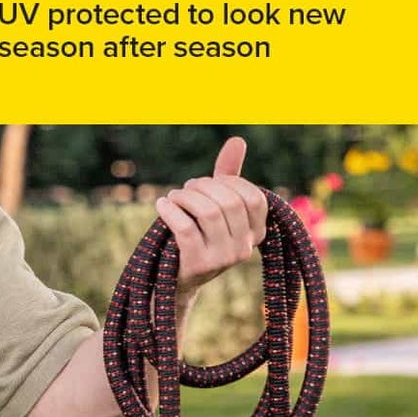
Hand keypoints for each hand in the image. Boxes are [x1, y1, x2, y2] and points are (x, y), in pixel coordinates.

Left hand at [155, 136, 266, 293]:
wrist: (175, 276)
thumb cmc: (198, 232)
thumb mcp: (216, 204)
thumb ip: (228, 174)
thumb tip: (238, 140)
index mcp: (256, 233)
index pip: (254, 197)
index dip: (229, 182)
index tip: (210, 184)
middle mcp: (245, 249)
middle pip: (229, 202)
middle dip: (202, 187)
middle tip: (186, 190)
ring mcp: (223, 259)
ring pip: (208, 212)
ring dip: (185, 197)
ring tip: (174, 198)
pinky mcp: (198, 264)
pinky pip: (185, 228)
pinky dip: (170, 210)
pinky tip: (162, 204)